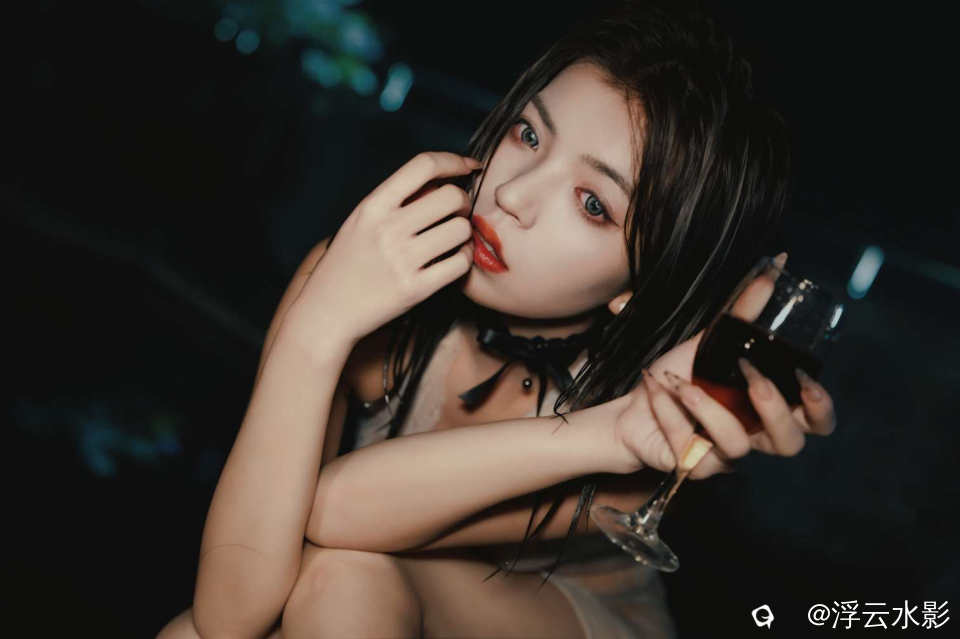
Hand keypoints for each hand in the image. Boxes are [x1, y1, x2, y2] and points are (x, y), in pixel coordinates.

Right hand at [292, 152, 480, 344]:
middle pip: (451, 197)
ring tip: (453, 239)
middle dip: (463, 202)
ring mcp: (402, 260)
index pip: (423, 165)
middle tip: (457, 213)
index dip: (453, 161)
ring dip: (465, 233)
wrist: (327, 311)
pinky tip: (453, 259)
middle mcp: (388, 229)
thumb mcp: (359, 221)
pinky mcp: (416, 289)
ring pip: (461, 230)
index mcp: (373, 206)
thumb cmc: (346, 264)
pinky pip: (460, 263)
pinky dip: (464, 259)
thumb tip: (440, 182)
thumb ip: (394, 200)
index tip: (468, 167)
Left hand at [612, 254, 836, 477]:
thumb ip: (743, 313)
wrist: (633, 404)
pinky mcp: (692, 467)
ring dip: (707, 407)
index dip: (820, 408)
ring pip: (737, 446)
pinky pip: (689, 445)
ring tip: (678, 381)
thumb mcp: (710, 341)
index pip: (816, 423)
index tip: (805, 380)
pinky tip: (656, 390)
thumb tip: (773, 268)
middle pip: (790, 444)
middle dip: (773, 409)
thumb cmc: (680, 376)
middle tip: (750, 379)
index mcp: (766, 409)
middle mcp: (753, 437)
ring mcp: (724, 457)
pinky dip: (669, 411)